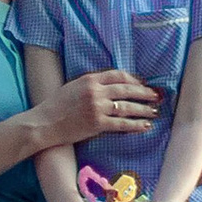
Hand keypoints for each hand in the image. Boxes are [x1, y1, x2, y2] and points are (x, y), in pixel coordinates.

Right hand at [40, 69, 158, 148]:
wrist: (44, 123)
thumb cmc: (56, 105)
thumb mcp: (73, 86)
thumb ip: (92, 84)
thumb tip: (111, 86)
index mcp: (89, 79)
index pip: (118, 75)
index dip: (133, 79)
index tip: (143, 83)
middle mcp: (95, 91)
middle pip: (127, 89)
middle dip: (144, 93)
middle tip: (157, 96)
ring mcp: (97, 108)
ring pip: (127, 107)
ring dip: (143, 109)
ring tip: (154, 111)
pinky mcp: (97, 124)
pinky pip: (122, 124)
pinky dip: (135, 125)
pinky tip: (144, 126)